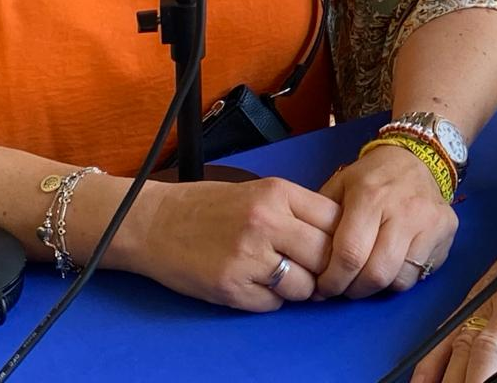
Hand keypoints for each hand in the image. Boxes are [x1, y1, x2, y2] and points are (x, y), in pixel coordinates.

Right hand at [125, 176, 339, 309]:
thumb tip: (339, 238)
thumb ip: (299, 210)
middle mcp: (267, 222)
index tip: (337, 248)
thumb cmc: (210, 207)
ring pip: (304, 286)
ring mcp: (248, 257)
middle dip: (326, 268)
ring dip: (300, 288)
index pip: (335, 220)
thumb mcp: (260, 192)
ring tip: (282, 277)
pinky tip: (256, 284)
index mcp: (278, 193)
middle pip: (326, 256)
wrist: (154, 223)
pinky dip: (271, 300)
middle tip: (317, 271)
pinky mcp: (231, 287)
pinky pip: (273, 304)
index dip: (341, 238)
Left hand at [315, 144, 457, 297]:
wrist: (416, 156)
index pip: (350, 254)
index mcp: (371, 196)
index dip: (333, 280)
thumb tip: (303, 261)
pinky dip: (401, 278)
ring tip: (366, 278)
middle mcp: (404, 209)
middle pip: (376, 273)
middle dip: (354, 290)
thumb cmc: (372, 176)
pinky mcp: (447, 230)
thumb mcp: (340, 186)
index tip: (324, 288)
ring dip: (378, 287)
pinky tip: (390, 266)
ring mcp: (430, 221)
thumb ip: (320, 219)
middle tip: (344, 288)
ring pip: (400, 279)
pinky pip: (420, 273)